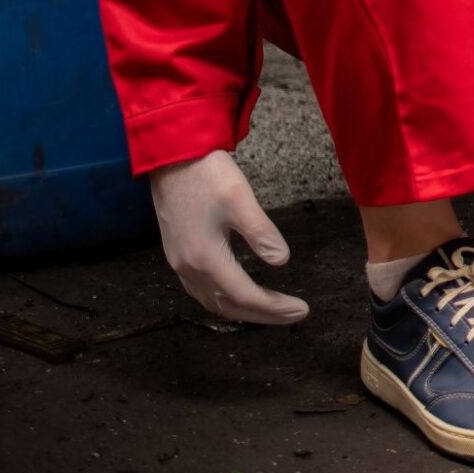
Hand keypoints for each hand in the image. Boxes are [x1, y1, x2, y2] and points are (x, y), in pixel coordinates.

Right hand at [150, 150, 308, 324]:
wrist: (171, 157)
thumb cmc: (206, 175)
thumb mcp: (240, 200)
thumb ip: (261, 233)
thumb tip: (281, 261)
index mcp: (205, 257)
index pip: (246, 295)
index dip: (274, 307)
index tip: (301, 309)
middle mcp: (188, 267)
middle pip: (229, 306)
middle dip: (263, 315)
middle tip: (293, 315)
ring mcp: (179, 262)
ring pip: (213, 302)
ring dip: (243, 311)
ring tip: (270, 310)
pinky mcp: (177, 253)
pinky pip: (201, 291)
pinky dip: (224, 300)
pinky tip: (237, 294)